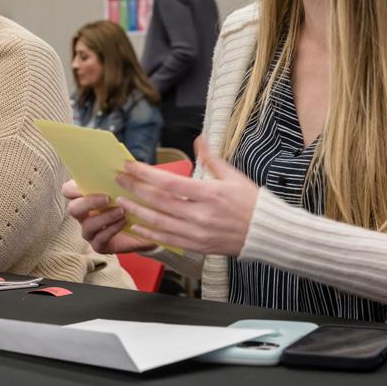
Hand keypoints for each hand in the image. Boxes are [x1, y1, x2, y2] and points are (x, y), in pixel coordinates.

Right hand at [61, 179, 153, 253]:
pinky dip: (112, 229)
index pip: (68, 191)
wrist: (147, 227)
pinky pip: (100, 239)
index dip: (72, 188)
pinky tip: (124, 222)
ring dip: (104, 217)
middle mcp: (83, 215)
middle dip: (88, 202)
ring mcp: (90, 231)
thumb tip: (124, 162)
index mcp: (85, 196)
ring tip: (121, 210)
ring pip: (87, 226)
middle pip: (73, 209)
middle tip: (107, 198)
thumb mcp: (127, 187)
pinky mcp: (99, 245)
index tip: (85, 185)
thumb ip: (121, 176)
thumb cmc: (133, 201)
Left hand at [114, 142, 258, 255]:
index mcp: (209, 194)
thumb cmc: (252, 202)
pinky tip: (137, 225)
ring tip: (121, 200)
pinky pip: (168, 239)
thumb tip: (199, 139)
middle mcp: (200, 215)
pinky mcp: (197, 246)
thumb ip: (212, 158)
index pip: (168, 182)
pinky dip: (150, 233)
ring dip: (137, 210)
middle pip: (159, 201)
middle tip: (119, 178)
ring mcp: (197, 233)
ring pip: (159, 221)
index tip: (130, 165)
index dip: (145, 174)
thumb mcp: (234, 176)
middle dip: (135, 188)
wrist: (267, 233)